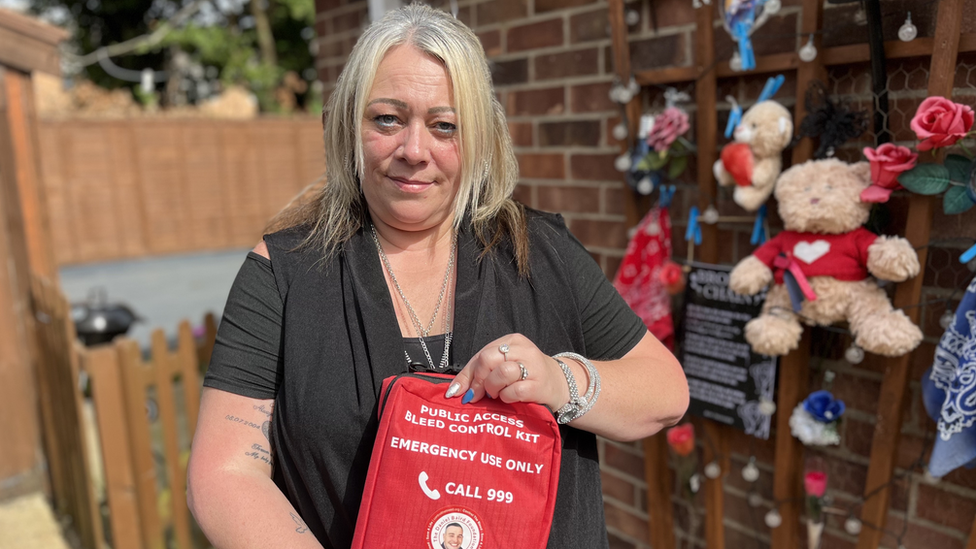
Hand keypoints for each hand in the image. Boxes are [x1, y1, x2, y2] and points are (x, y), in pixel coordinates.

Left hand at [445, 334, 570, 410]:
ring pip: (501, 372)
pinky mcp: (539, 385)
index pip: (482, 353)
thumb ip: (477, 374)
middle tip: (481, 393)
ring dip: (493, 388)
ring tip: (497, 394)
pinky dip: (507, 397)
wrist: (559, 385)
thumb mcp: (502, 367)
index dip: (469, 374)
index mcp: (512, 340)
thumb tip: (454, 391)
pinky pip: (514, 391)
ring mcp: (533, 366)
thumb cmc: (525, 376)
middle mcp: (523, 349)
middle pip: (489, 359)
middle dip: (480, 380)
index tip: (463, 391)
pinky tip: (510, 398)